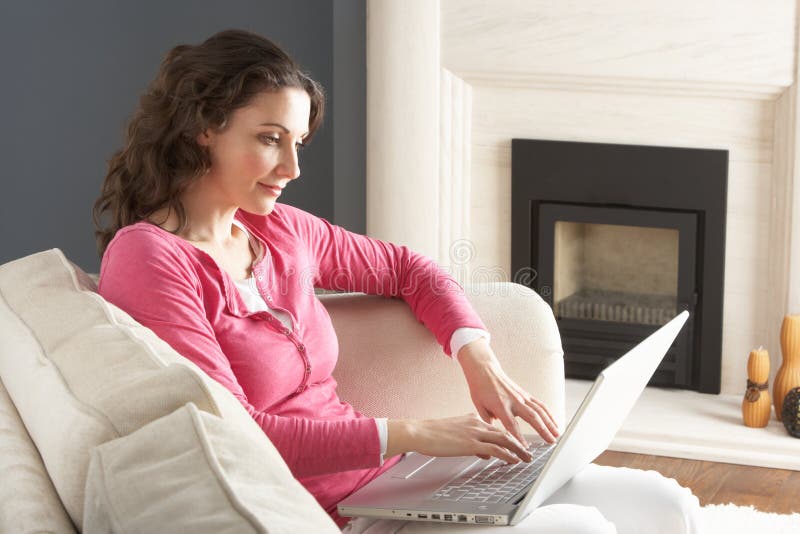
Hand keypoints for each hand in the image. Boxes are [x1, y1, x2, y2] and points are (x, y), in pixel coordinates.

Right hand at [385, 414, 532, 462]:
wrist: (420, 432)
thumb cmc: (433, 434)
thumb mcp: (456, 435)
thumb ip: (472, 442)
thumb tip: (485, 453)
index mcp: (473, 419)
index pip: (496, 428)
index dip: (510, 437)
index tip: (519, 444)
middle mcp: (476, 423)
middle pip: (505, 432)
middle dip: (519, 443)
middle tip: (529, 452)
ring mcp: (474, 433)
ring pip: (504, 439)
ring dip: (518, 449)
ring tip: (527, 458)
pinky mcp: (470, 443)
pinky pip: (495, 449)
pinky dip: (507, 454)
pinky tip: (514, 460)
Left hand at [457, 338, 559, 446]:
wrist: (484, 370)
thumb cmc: (480, 388)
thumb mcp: (479, 407)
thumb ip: (488, 423)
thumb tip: (495, 437)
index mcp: (500, 406)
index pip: (512, 425)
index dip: (519, 438)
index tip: (525, 449)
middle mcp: (514, 401)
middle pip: (532, 417)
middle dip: (543, 431)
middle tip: (551, 442)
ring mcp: (521, 397)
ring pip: (539, 411)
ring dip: (550, 423)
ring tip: (557, 435)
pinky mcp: (525, 394)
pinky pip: (540, 404)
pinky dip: (549, 414)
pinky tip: (554, 422)